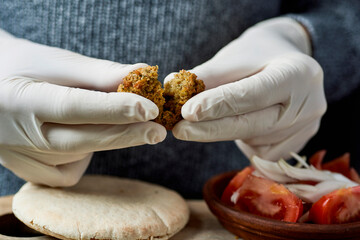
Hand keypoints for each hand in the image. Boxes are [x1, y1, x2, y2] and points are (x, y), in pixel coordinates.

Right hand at [0, 29, 165, 186]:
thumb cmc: (27, 68)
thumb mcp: (57, 62)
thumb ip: (99, 72)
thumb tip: (143, 73)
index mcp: (20, 99)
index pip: (74, 106)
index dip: (114, 108)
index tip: (149, 108)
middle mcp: (17, 136)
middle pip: (82, 140)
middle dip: (125, 135)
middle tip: (159, 131)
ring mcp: (23, 160)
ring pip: (80, 155)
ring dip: (107, 138)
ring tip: (114, 119)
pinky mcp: (31, 174)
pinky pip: (71, 171)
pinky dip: (86, 154)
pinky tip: (82, 136)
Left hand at [167, 17, 326, 160]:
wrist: (289, 64)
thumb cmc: (259, 56)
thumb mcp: (235, 57)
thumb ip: (207, 75)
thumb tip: (172, 87)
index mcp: (296, 73)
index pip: (251, 94)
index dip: (217, 105)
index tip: (187, 112)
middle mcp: (308, 104)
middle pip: (251, 124)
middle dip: (210, 130)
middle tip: (179, 130)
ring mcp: (306, 128)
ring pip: (253, 140)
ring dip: (226, 131)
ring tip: (217, 114)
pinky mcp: (299, 144)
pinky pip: (261, 152)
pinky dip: (243, 140)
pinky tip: (243, 123)